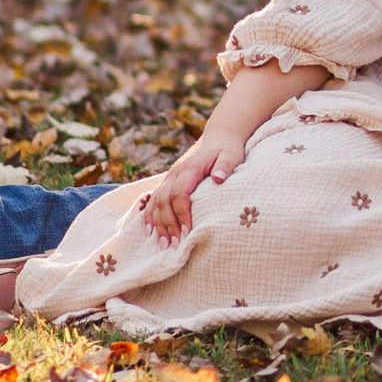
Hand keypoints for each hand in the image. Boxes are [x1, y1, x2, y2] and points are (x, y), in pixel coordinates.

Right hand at [140, 128, 247, 244]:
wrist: (219, 136)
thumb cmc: (227, 150)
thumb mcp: (231, 155)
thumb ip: (225, 166)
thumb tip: (217, 179)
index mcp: (190, 168)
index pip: (180, 194)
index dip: (182, 213)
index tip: (188, 231)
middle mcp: (175, 173)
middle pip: (164, 201)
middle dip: (168, 224)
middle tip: (175, 244)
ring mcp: (169, 177)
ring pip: (156, 202)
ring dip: (158, 224)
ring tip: (164, 244)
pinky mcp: (168, 182)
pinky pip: (153, 200)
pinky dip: (150, 216)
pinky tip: (150, 231)